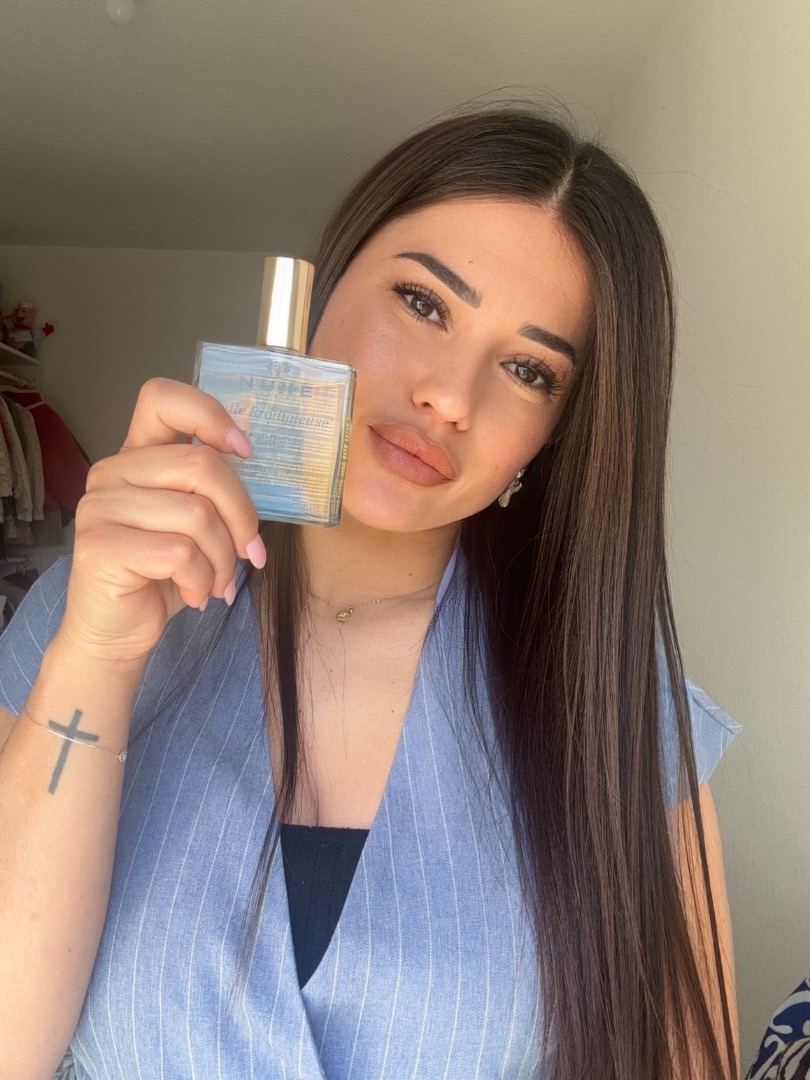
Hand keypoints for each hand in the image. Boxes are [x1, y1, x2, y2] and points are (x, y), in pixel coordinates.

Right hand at [59, 378, 265, 664]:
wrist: (118, 632)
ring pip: (197, 515)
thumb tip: (254, 465)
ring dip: (224, 560)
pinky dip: (202, 580)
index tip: (245, 451)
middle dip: (243, 516)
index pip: (162, 398)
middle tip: (249, 554)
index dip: (210, 416)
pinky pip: (180, 552)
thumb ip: (213, 490)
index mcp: (137, 457)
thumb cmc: (163, 576)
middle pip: (202, 465)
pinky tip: (194, 595)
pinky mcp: (99, 546)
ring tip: (217, 583)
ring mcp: (100, 507)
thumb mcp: (196, 524)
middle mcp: (112, 472)